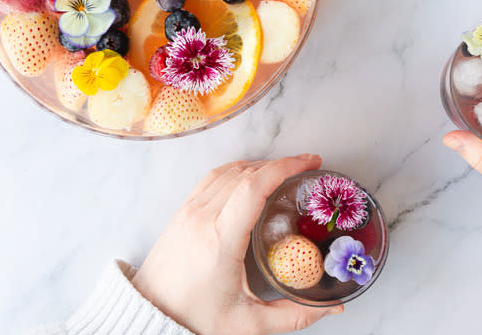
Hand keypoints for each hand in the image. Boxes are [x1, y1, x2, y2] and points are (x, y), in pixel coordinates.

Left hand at [132, 155, 342, 334]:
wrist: (149, 317)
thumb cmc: (192, 318)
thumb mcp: (249, 323)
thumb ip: (294, 315)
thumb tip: (332, 308)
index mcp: (220, 239)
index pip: (254, 187)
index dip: (285, 167)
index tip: (309, 163)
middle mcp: (202, 218)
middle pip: (245, 172)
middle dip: (280, 163)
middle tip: (307, 165)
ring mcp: (188, 212)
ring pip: (228, 171)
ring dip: (259, 164)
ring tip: (284, 169)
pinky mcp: (181, 213)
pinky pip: (211, 178)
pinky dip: (236, 170)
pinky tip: (249, 176)